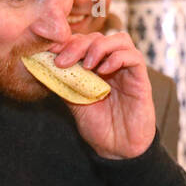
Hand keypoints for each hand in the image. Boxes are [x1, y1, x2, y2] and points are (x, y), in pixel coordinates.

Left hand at [46, 30, 154, 159]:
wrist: (117, 148)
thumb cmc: (98, 126)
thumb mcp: (73, 101)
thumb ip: (64, 81)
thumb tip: (44, 65)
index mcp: (95, 67)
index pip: (83, 41)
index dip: (67, 41)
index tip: (51, 49)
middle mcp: (112, 65)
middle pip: (98, 37)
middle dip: (78, 44)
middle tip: (64, 61)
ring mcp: (127, 71)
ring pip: (120, 40)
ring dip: (99, 47)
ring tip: (86, 65)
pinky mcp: (141, 80)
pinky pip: (134, 57)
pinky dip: (117, 58)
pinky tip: (104, 71)